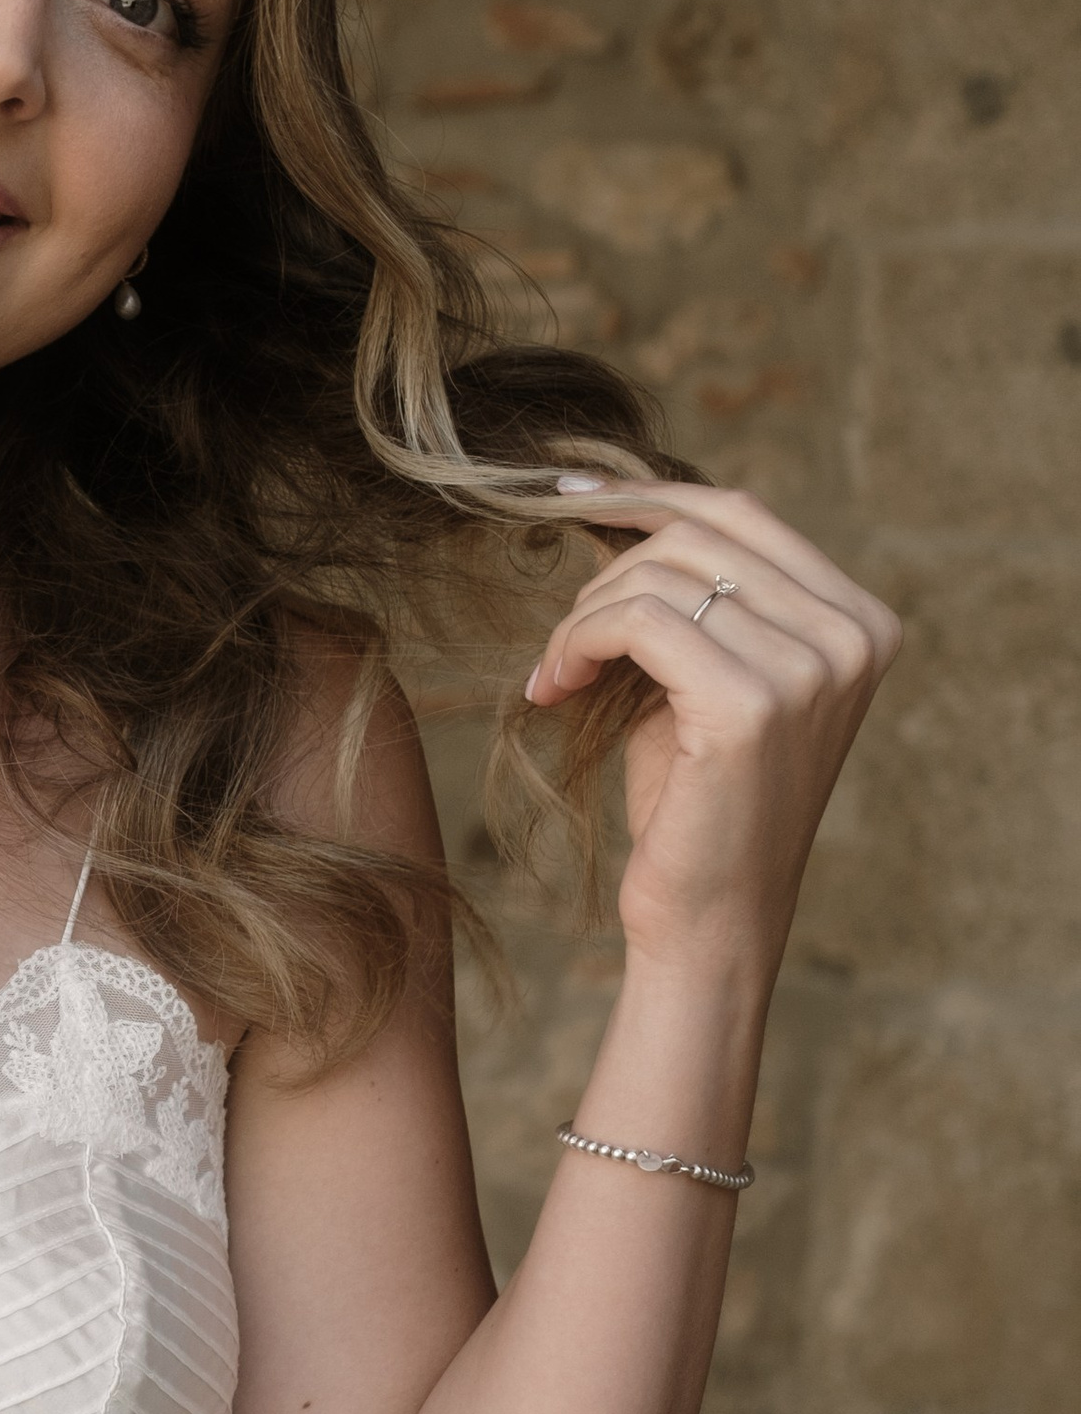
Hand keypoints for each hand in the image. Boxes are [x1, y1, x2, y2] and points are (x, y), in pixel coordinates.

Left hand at [524, 484, 899, 981]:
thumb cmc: (698, 801)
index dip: (647, 495)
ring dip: (583, 617)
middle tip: (564, 640)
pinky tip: (553, 687)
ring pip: (657, 575)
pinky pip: (637, 621)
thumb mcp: (703, 674)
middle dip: (607, 570)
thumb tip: (612, 501)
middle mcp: (852, 635)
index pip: (742, 511)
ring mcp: (811, 667)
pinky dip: (577, 642)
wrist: (711, 918)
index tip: (568, 498)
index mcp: (861, 620)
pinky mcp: (750, 704)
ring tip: (559, 673)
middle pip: (697, 534)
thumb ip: (690, 594)